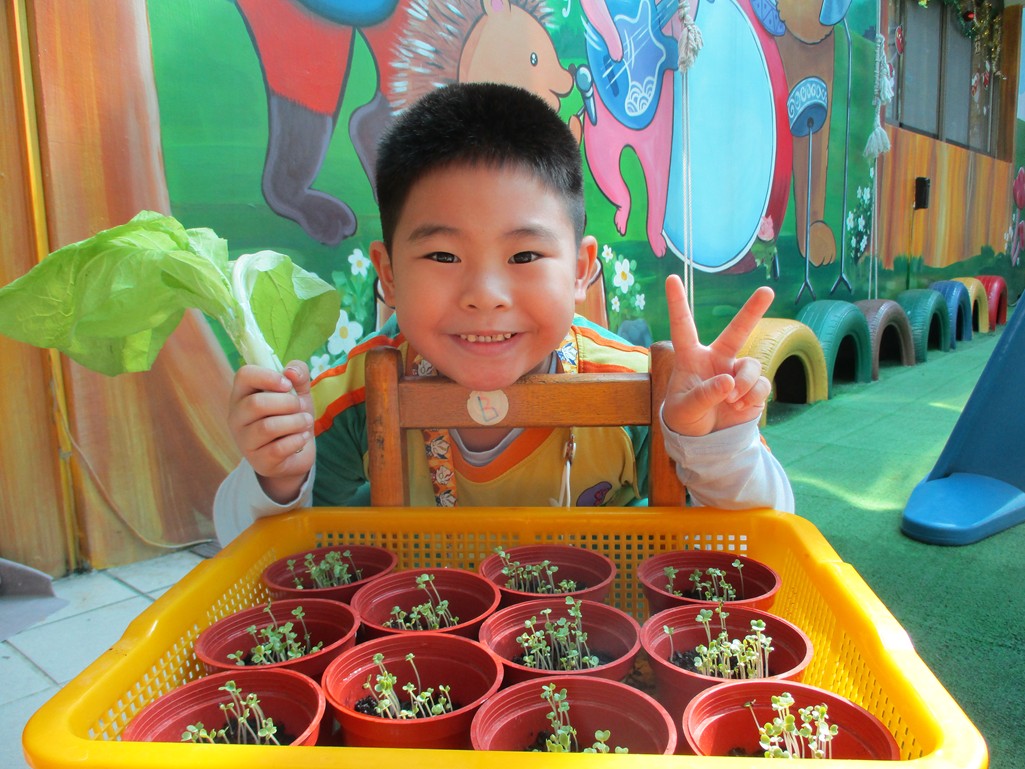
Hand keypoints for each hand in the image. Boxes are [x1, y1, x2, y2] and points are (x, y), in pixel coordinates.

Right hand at [227, 360, 314, 501]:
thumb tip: (290, 372)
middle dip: (288, 403)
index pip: (244, 375)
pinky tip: (302, 438)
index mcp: (243, 394)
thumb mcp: (298, 391)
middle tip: (300, 407)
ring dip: (295, 422)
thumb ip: (298, 374)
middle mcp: (237, 416)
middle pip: (256, 404)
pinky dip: (297, 440)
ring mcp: (244, 440)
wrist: (297, 452)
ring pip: (267, 427)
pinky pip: (277, 448)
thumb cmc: (292, 416)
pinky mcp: (258, 460)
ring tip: (306, 422)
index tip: (287, 384)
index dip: (268, 376)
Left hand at [661, 275, 773, 435]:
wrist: (704, 441)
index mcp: (691, 358)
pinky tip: (740, 407)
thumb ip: (704, 394)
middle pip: (736, 331)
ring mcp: (736, 372)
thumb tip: (729, 382)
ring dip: (744, 384)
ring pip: (750, 366)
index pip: (683, 327)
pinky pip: (762, 385)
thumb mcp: (685, 409)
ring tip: (732, 401)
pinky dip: (752, 397)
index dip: (678, 303)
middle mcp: (716, 359)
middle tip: (767, 291)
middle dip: (752, 311)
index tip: (672, 279)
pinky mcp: (753, 388)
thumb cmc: (685, 418)